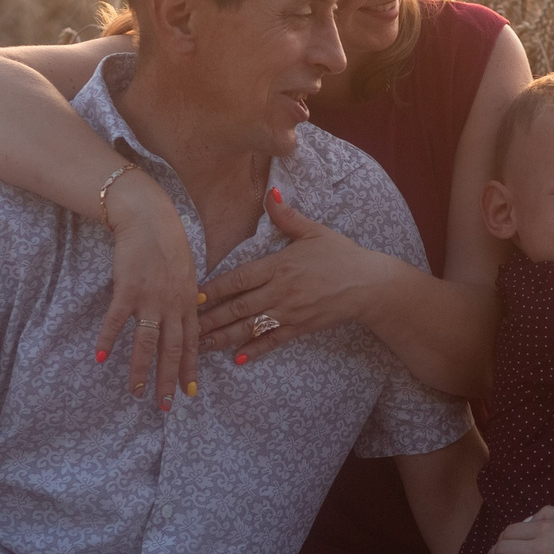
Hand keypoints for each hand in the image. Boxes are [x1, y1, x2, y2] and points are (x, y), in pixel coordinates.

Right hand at [95, 169, 199, 406]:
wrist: (149, 220)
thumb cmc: (169, 243)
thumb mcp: (189, 271)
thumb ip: (189, 295)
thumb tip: (194, 309)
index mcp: (188, 302)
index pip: (191, 343)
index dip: (190, 369)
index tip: (189, 392)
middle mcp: (172, 306)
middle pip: (171, 351)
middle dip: (168, 381)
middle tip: (165, 406)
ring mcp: (150, 300)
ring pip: (146, 344)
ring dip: (140, 371)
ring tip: (135, 392)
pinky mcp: (127, 291)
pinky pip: (116, 322)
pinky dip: (107, 340)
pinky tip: (100, 358)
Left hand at [197, 194, 385, 365]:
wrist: (369, 284)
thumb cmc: (341, 255)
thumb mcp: (315, 231)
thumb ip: (287, 217)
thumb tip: (270, 194)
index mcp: (279, 265)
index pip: (238, 279)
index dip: (213, 289)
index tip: (191, 296)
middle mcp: (280, 291)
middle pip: (237, 306)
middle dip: (209, 318)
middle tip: (184, 327)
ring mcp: (290, 312)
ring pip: (250, 327)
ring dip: (223, 336)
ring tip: (200, 345)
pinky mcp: (301, 328)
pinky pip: (273, 341)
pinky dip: (255, 350)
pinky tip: (237, 358)